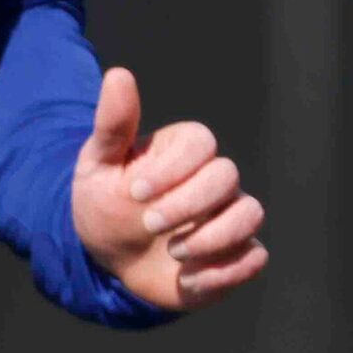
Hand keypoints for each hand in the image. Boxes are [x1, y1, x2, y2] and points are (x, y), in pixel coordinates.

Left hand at [70, 66, 267, 310]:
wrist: (109, 257)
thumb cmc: (104, 202)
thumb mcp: (98, 164)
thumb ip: (113, 123)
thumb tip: (119, 74)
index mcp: (182, 151)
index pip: (201, 143)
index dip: (173, 168)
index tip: (135, 191)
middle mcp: (212, 180)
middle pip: (228, 177)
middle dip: (188, 204)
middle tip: (148, 223)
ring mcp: (228, 217)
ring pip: (250, 215)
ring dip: (212, 237)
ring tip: (174, 251)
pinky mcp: (237, 254)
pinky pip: (253, 257)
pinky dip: (223, 271)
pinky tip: (187, 277)